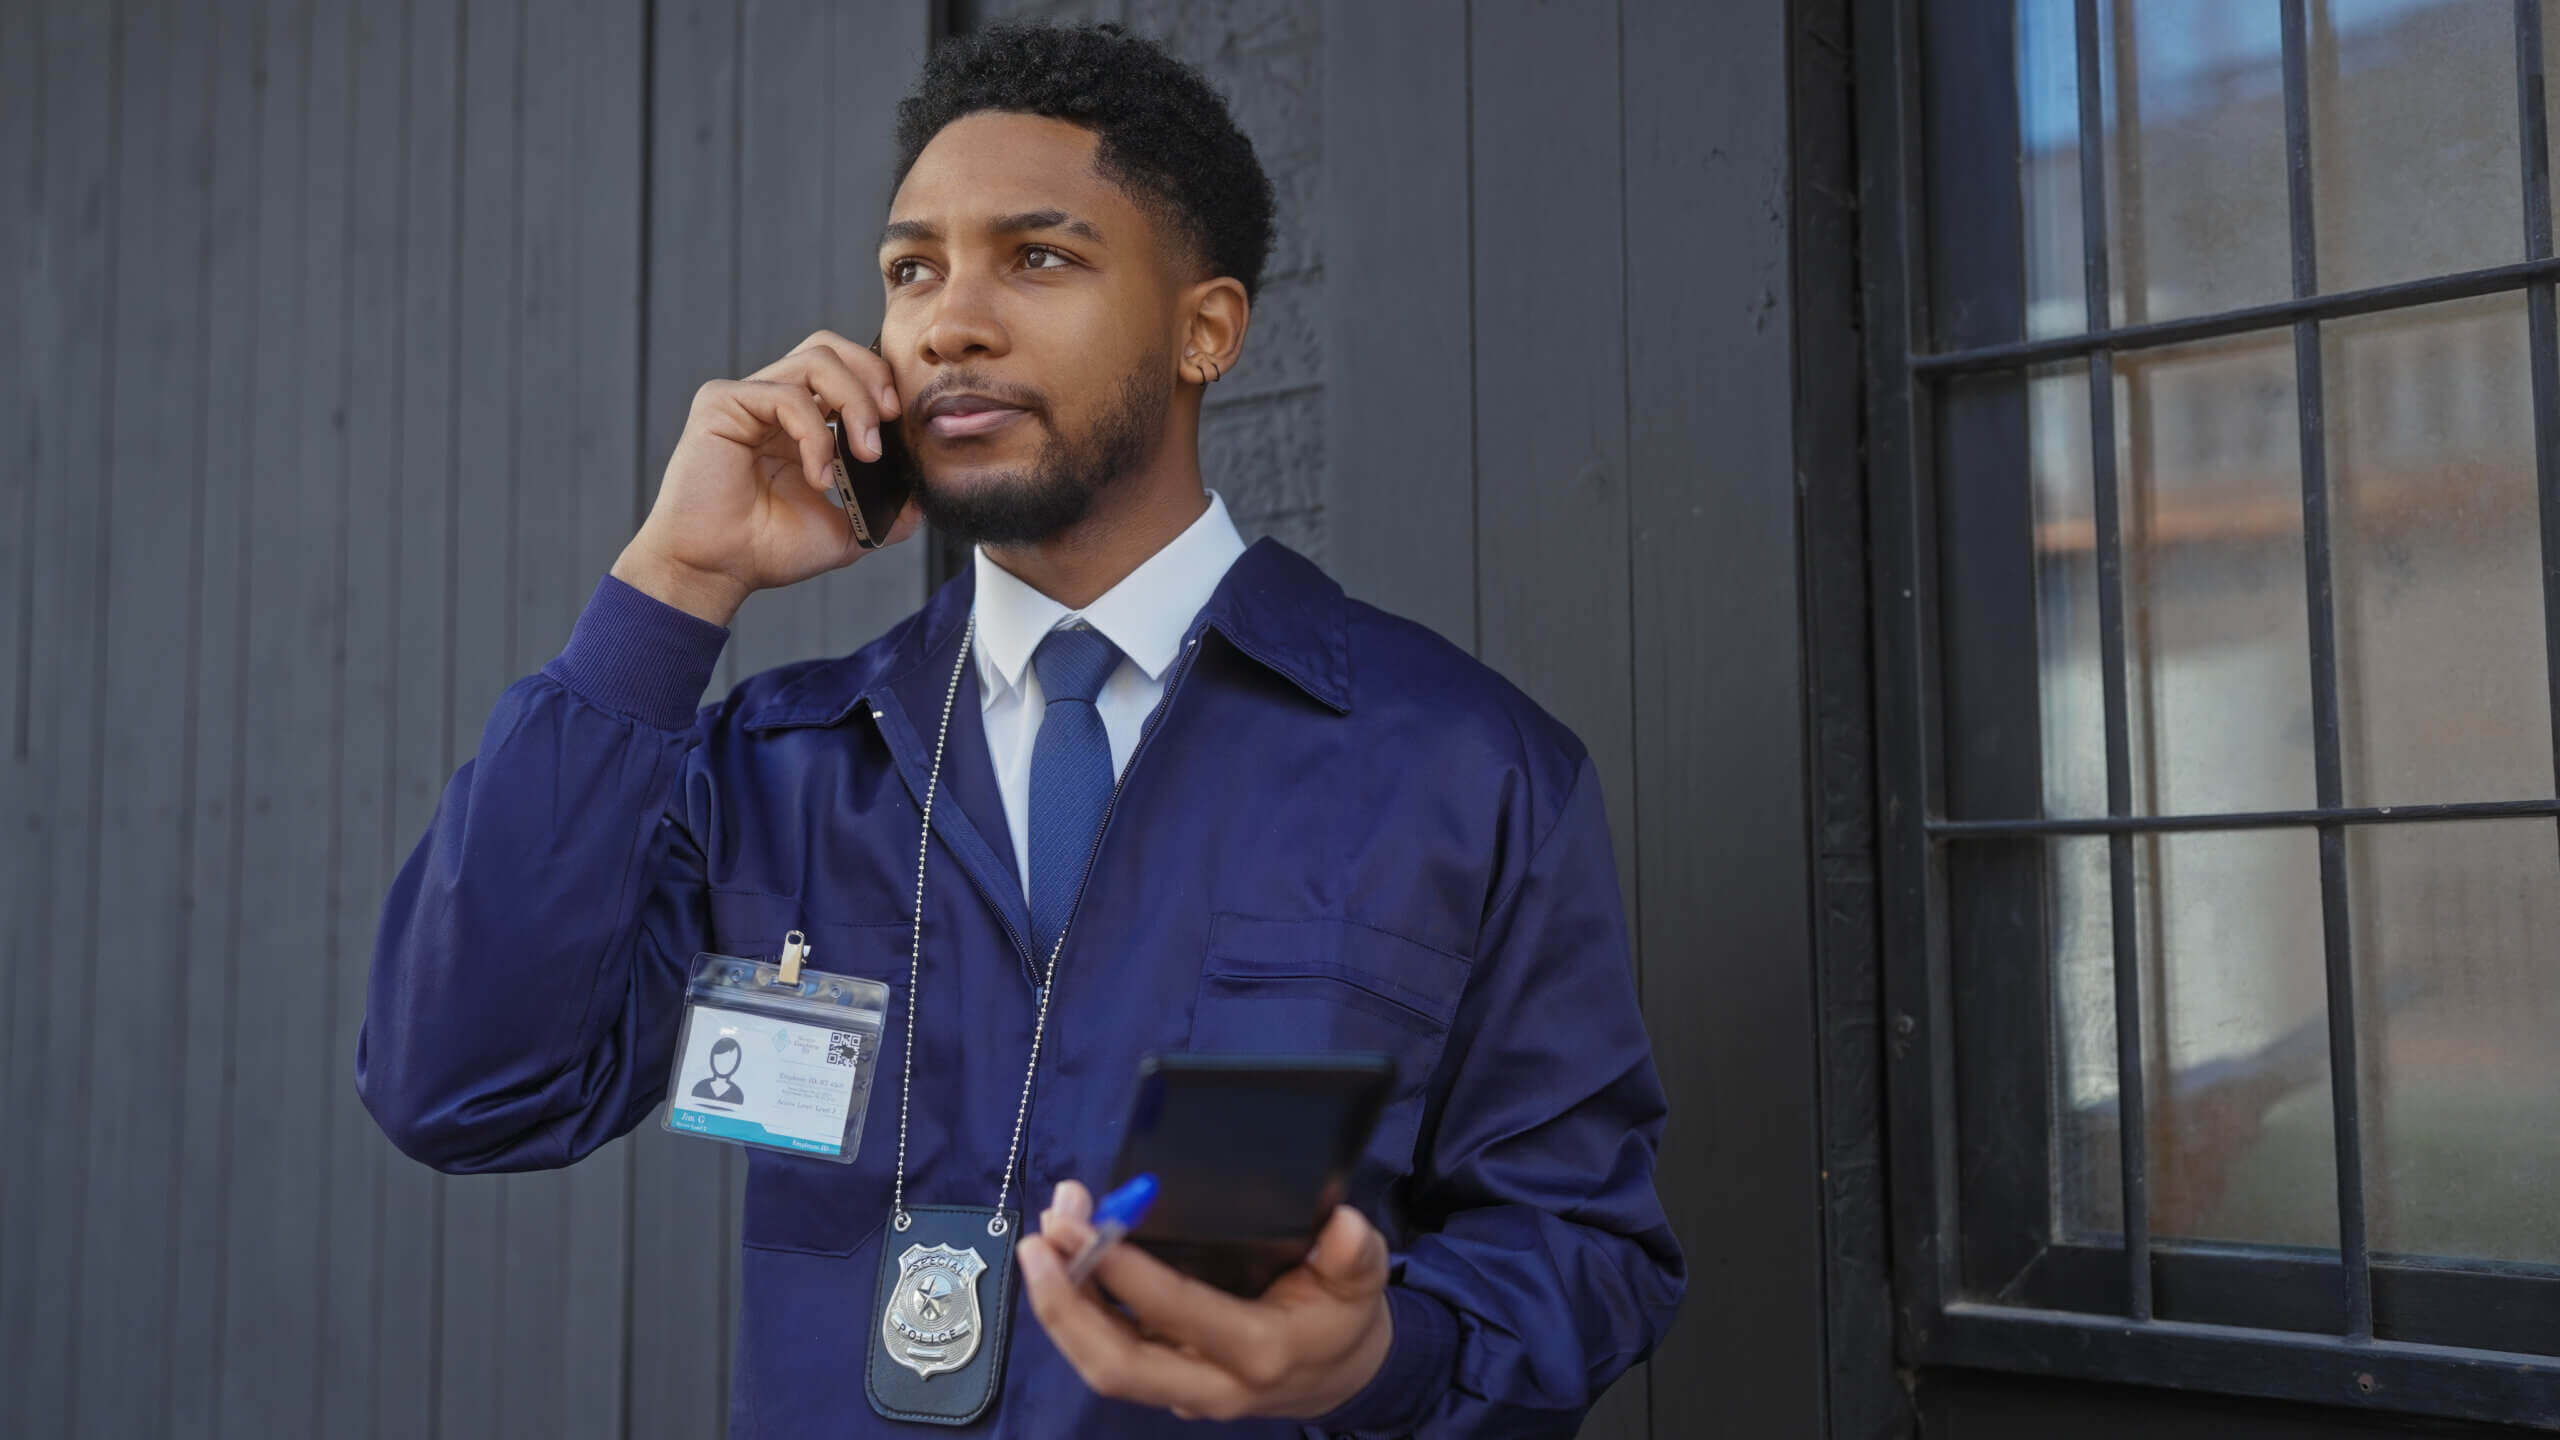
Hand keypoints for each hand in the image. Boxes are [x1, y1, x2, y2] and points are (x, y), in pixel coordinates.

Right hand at [611, 329, 921, 624]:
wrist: (720, 570)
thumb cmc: (769, 549)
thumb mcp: (848, 529)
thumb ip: (887, 510)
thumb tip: (923, 500)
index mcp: (798, 421)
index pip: (844, 369)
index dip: (879, 383)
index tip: (902, 422)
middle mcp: (771, 401)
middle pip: (830, 348)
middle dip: (873, 376)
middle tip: (891, 420)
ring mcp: (746, 397)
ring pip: (816, 361)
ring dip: (854, 403)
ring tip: (865, 454)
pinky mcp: (721, 403)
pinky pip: (786, 394)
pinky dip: (815, 434)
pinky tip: (818, 476)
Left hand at [1019, 1181, 1394, 1421]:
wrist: (1342, 1376)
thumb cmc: (1343, 1317)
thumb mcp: (1362, 1280)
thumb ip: (1354, 1254)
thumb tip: (1343, 1226)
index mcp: (1258, 1352)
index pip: (1174, 1312)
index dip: (1123, 1271)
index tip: (1087, 1225)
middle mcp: (1211, 1383)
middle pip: (1115, 1363)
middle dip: (1065, 1304)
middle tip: (1039, 1242)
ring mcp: (1182, 1390)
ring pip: (1101, 1365)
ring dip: (1060, 1306)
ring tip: (1041, 1244)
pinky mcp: (1164, 1382)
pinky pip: (1107, 1355)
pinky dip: (1076, 1312)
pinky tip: (1061, 1263)